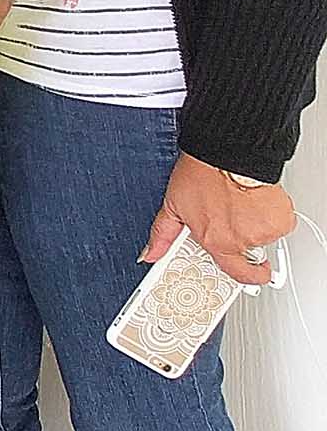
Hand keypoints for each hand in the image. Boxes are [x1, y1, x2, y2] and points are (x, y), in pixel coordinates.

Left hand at [143, 154, 296, 287]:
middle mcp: (240, 241)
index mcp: (215, 242)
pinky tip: (254, 199)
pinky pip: (280, 222)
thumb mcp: (172, 206)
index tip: (253, 272)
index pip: (237, 274)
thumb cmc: (201, 175)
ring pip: (262, 234)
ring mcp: (262, 232)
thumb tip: (150, 254)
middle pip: (248, 249)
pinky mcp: (281, 220)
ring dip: (254, 221)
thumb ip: (162, 235)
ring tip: (238, 202)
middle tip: (233, 215)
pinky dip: (271, 212)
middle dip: (243, 236)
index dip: (248, 276)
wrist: (226, 154)